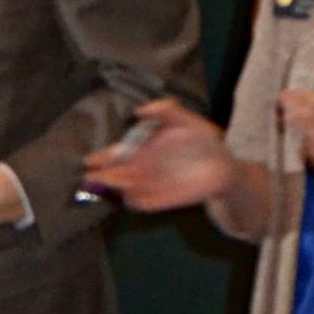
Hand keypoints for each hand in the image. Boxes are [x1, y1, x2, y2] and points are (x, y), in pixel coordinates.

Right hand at [81, 98, 236, 211]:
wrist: (223, 167)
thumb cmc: (204, 141)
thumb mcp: (187, 120)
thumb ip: (166, 111)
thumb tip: (140, 110)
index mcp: (144, 149)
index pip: (118, 154)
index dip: (103, 157)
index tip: (90, 160)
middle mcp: (142, 168)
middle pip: (115, 174)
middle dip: (103, 175)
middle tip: (91, 176)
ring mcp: (151, 185)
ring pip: (125, 190)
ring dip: (117, 189)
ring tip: (112, 184)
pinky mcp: (161, 200)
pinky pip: (143, 203)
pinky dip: (137, 201)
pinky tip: (133, 197)